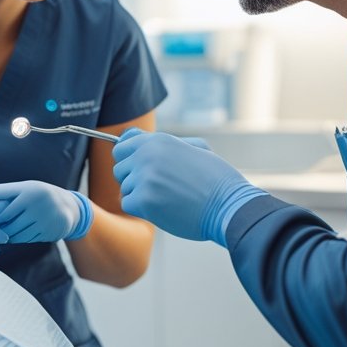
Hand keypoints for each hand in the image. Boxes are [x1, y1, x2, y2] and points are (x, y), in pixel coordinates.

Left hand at [0, 181, 92, 243]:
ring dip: (2, 233)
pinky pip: (23, 238)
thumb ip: (7, 193)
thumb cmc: (41, 196)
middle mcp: (35, 202)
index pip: (4, 192)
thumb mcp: (27, 189)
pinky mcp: (45, 232)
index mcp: (29, 189)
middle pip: (5, 216)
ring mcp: (41, 218)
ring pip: (13, 230)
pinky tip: (9, 237)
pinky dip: (14, 238)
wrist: (69, 209)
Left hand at [111, 128, 264, 245]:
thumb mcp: (195, 147)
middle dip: (132, 178)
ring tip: (166, 198)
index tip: (140, 170)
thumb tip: (136, 136)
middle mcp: (147, 154)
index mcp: (158, 140)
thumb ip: (166, 142)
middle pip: (119, 168)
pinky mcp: (144, 199)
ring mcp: (144, 176)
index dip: (129, 160)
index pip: (122, 145)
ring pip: (124, 187)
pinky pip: (127, 204)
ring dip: (140, 195)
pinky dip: (142, 210)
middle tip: (156, 188)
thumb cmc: (216, 179)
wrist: (228, 204)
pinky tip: (162, 208)